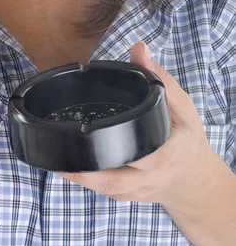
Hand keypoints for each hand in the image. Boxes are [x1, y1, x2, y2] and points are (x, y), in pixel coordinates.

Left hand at [55, 41, 215, 208]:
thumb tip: (138, 49)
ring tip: (53, 158)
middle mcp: (152, 178)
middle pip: (116, 180)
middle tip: (59, 152)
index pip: (146, 156)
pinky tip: (64, 165)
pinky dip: (84, 181)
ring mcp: (137, 191)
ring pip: (105, 189)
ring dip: (78, 177)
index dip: (122, 149)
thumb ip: (159, 77)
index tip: (95, 135)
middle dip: (86, 171)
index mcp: (169, 155)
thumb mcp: (182, 105)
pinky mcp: (126, 196)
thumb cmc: (185, 137)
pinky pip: (102, 191)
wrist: (192, 176)